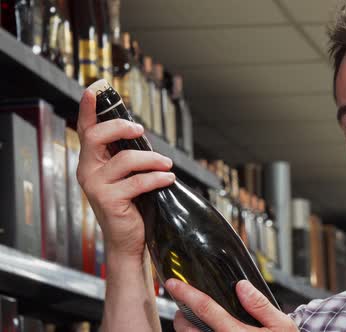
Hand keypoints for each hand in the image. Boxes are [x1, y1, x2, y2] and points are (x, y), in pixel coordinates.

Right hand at [76, 89, 175, 259]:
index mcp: (91, 161)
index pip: (87, 130)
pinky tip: (168, 179)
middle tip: (142, 131)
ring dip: (152, 160)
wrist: (128, 240)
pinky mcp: (109, 200)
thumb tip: (141, 134)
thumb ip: (129, 156)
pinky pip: (138, 182)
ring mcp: (95, 186)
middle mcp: (87, 171)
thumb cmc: (131, 205)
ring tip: (167, 165)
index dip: (89, 109)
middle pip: (97, 136)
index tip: (95, 89)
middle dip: (122, 128)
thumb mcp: (127, 176)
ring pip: (125, 160)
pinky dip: (157, 178)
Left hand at [165, 279, 298, 331]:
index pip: (206, 309)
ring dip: (187, 328)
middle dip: (181, 315)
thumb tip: (241, 286)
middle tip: (187, 306)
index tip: (174, 284)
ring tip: (196, 321)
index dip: (187, 294)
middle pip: (187, 329)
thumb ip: (260, 305)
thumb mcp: (281, 325)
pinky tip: (206, 331)